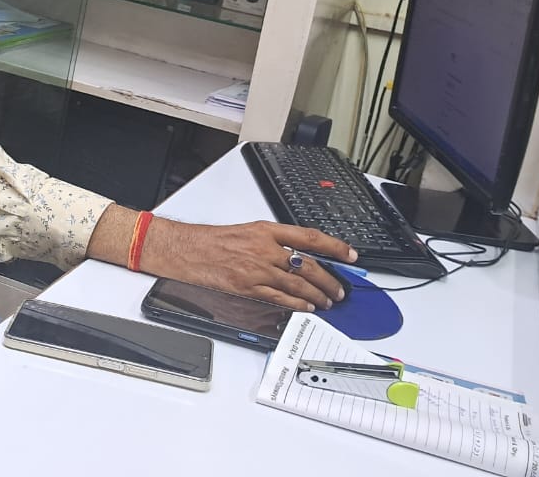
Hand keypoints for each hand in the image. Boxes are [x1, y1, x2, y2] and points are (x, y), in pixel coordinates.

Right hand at [142, 219, 357, 311]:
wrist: (188, 250)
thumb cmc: (214, 241)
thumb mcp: (248, 231)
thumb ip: (274, 241)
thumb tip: (299, 254)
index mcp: (267, 231)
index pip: (310, 237)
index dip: (335, 247)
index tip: (350, 255)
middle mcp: (265, 248)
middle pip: (308, 265)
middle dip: (329, 279)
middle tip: (340, 288)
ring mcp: (257, 269)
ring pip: (297, 284)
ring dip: (317, 295)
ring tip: (327, 301)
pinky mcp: (248, 287)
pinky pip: (279, 297)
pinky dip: (296, 304)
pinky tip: (306, 308)